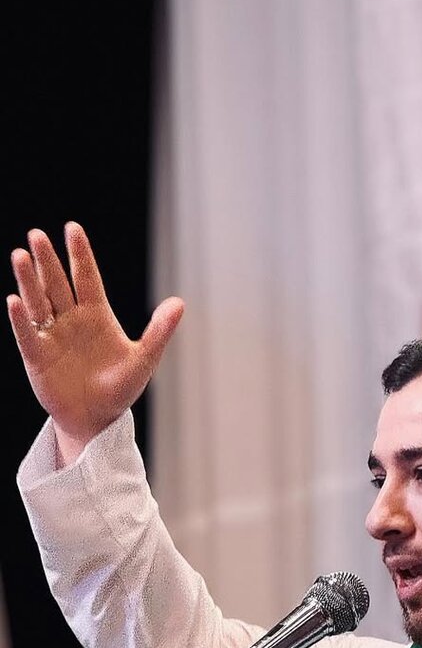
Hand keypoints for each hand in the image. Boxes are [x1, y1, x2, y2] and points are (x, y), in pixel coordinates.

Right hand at [8, 223, 183, 462]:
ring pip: (39, 302)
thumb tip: (179, 302)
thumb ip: (160, 331)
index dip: (79, 254)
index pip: (86, 277)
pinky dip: (21, 319)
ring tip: (20, 255)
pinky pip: (27, 334)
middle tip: (36, 235)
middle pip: (57, 283)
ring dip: (29, 280)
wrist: (97, 419)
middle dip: (47, 260)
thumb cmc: (120, 388)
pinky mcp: (37, 356)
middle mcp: (72, 320)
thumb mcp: (144, 359)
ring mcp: (52, 336)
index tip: (72, 228)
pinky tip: (15, 300)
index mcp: (97, 315)